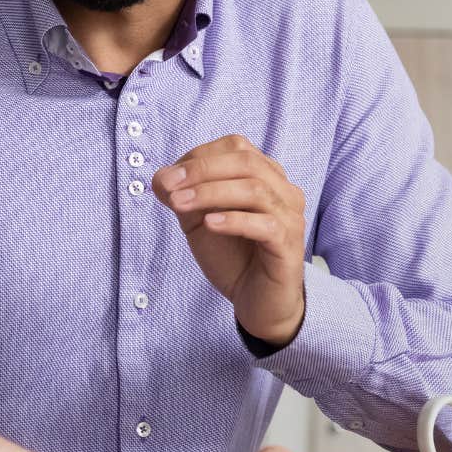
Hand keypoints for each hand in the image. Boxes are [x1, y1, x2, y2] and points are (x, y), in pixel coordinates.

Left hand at [153, 135, 306, 345]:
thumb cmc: (233, 257)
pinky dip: (234, 220)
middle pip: (246, 162)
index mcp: (266, 176)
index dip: (199, 157)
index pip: (236, 147)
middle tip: (169, 185)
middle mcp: (284, 190)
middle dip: (202, 170)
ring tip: (179, 205)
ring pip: (255, 190)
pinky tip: (210, 224)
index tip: (166, 177)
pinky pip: (266, 224)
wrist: (257, 304)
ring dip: (211, 193)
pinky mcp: (290, 245)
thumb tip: (161, 177)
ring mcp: (290, 217)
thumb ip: (184, 196)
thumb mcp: (199, 221)